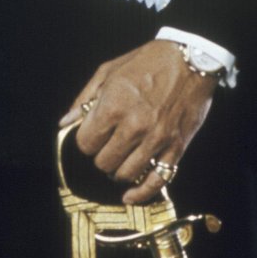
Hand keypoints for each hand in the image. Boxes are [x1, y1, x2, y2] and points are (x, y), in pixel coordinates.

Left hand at [61, 40, 214, 204]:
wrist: (191, 61)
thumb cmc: (147, 62)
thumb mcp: (109, 70)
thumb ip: (85, 98)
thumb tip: (65, 123)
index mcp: (114, 105)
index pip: (86, 143)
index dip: (86, 141)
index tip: (92, 135)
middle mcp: (134, 126)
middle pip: (104, 162)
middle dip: (101, 156)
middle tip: (107, 146)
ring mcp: (156, 139)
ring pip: (126, 173)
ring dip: (118, 171)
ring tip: (120, 159)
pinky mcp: (176, 148)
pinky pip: (157, 180)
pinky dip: (141, 193)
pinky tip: (130, 196)